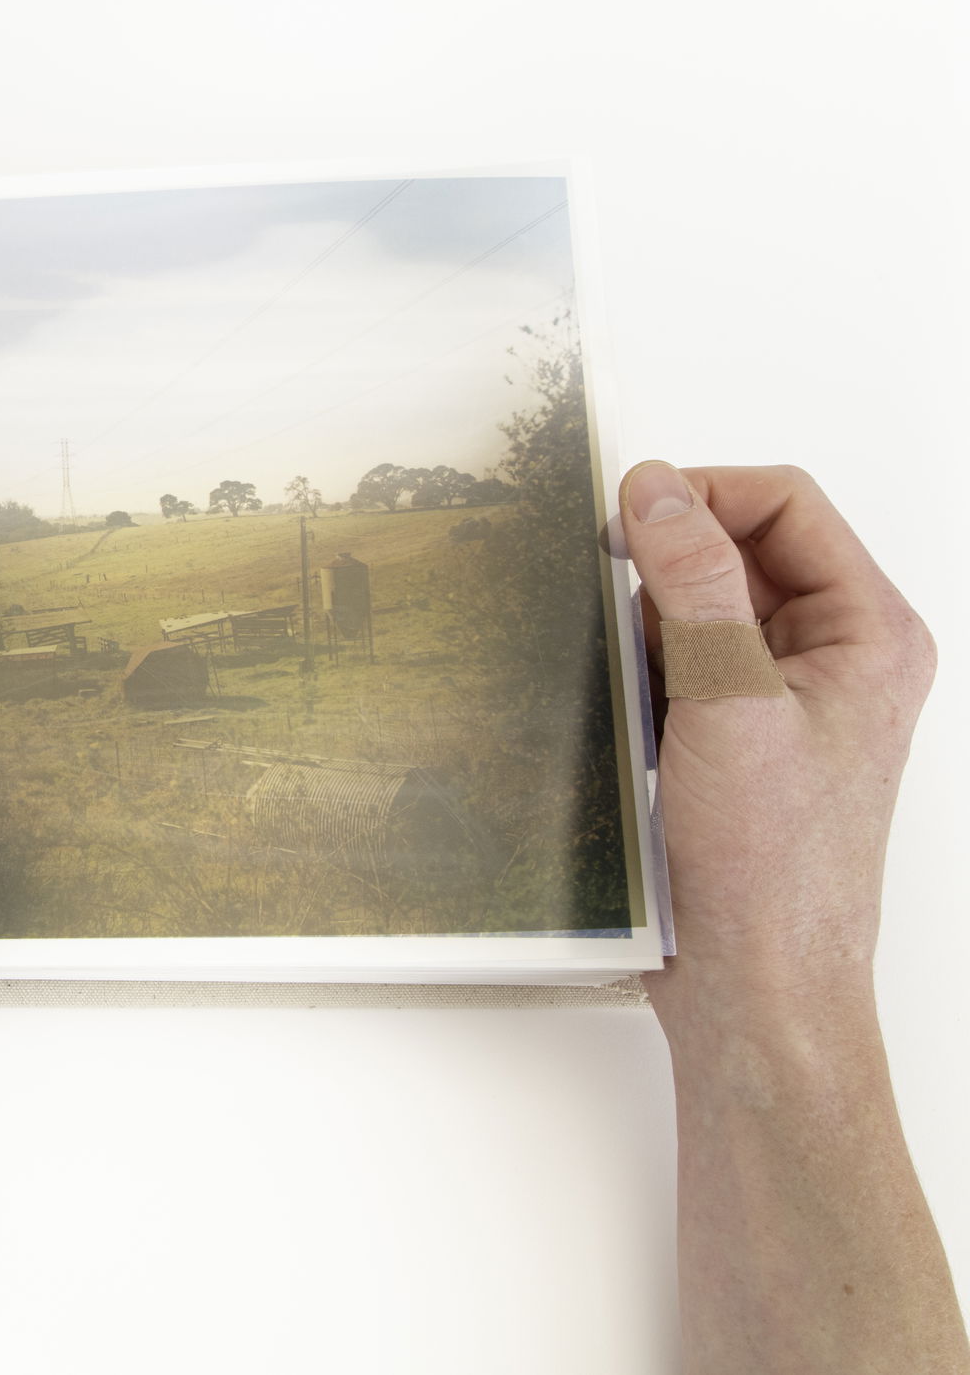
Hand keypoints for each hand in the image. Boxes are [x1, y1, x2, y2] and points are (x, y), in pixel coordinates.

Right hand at [620, 461, 964, 1371]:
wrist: (756, 988)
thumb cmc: (769, 867)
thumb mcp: (727, 702)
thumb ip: (695, 584)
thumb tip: (656, 490)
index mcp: (870, 633)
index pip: (785, 504)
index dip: (702, 496)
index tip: (623, 520)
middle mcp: (838, 655)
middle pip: (740, 548)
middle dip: (665, 561)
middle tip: (607, 597)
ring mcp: (788, 698)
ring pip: (701, 606)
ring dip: (646, 621)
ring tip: (622, 675)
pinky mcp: (738, 739)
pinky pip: (680, 663)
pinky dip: (638, 669)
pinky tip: (617, 711)